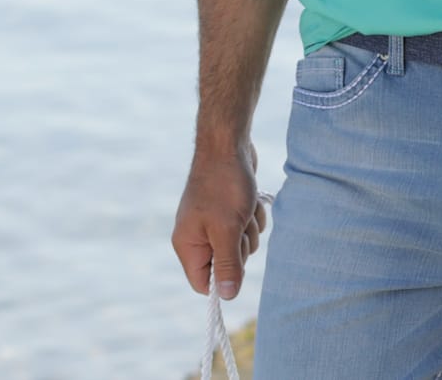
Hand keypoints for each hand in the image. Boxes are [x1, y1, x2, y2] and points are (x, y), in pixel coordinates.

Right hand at [172, 139, 267, 298]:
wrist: (229, 144)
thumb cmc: (224, 186)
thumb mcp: (227, 230)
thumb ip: (228, 264)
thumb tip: (227, 297)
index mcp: (188, 245)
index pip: (203, 283)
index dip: (223, 280)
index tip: (238, 262)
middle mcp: (197, 236)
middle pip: (228, 264)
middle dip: (242, 245)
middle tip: (239, 224)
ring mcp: (213, 222)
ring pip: (242, 244)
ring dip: (249, 227)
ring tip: (244, 205)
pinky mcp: (228, 210)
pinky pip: (247, 226)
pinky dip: (253, 214)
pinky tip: (250, 197)